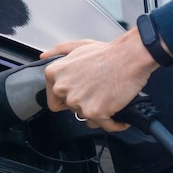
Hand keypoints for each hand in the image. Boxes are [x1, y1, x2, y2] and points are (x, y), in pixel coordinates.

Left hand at [40, 29, 158, 131]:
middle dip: (85, 104)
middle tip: (98, 92)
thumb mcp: (79, 46)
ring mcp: (77, 102)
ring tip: (109, 99)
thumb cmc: (107, 52)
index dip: (69, 98)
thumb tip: (43, 57)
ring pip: (87, 118)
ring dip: (99, 113)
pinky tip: (121, 117)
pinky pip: (105, 126)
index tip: (80, 94)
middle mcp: (62, 89)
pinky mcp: (95, 112)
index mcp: (55, 74)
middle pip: (71, 109)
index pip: (53, 99)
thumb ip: (59, 51)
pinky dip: (115, 123)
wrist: (129, 57)